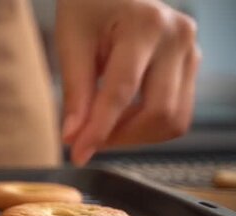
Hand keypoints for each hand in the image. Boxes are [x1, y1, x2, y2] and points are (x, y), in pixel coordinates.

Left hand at [57, 0, 200, 165]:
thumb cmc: (88, 8)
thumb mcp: (71, 42)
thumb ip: (75, 92)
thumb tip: (73, 137)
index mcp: (145, 25)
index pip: (122, 92)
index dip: (99, 129)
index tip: (77, 154)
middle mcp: (178, 38)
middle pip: (159, 113)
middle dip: (120, 136)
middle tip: (85, 140)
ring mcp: (190, 52)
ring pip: (174, 120)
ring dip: (135, 136)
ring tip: (102, 126)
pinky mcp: (191, 66)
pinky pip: (176, 112)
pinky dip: (146, 125)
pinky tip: (120, 117)